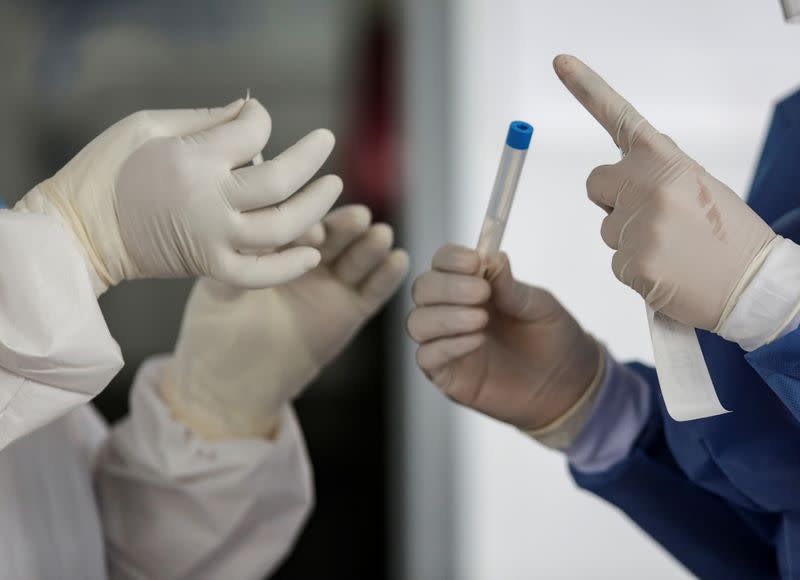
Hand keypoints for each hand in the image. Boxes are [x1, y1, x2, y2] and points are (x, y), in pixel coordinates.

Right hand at [16, 99, 341, 292]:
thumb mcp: (147, 126)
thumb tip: (249, 111)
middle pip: (280, 181)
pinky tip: (312, 254)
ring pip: (281, 227)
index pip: (254, 133)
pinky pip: (258, 274)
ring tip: (333, 187)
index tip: (257, 119)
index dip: (262, 120)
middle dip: (310, 158)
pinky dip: (287, 267)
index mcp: (193, 160)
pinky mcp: (210, 266)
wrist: (80, 232)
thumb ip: (204, 119)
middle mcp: (210, 202)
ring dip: (314, 207)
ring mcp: (213, 239)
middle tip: (327, 141)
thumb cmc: (107, 170)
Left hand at [162, 205, 408, 439]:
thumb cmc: (214, 333)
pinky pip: (373, 290)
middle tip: (360, 218)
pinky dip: (388, 275)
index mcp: (276, 248)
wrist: (232, 384)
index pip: (297, 228)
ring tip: (380, 236)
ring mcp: (331, 284)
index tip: (312, 232)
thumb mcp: (219, 290)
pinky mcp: (351, 311)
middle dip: (347, 226)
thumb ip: (239, 262)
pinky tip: (398, 260)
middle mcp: (306, 260)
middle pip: (334, 237)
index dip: (307, 226)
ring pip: (357, 259)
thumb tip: (252, 231)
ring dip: (371, 245)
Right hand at [407, 245, 599, 431]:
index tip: (475, 262)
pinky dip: (448, 345)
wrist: (566, 385)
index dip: (451, 258)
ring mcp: (445, 342)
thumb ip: (511, 287)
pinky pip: (427, 356)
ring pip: (416, 322)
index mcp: (470, 285)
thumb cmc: (551, 339)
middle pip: (422, 289)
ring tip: (481, 319)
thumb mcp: (539, 306)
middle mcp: (450, 310)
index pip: (442, 262)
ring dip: (445, 316)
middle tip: (481, 292)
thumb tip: (492, 256)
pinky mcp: (445, 374)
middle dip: (448, 287)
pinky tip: (476, 341)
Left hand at [554, 54, 775, 330]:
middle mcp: (646, 185)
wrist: (755, 285)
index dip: (586, 88)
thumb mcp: (699, 186)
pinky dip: (636, 271)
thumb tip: (623, 174)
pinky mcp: (632, 263)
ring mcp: (637, 225)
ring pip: (605, 229)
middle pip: (595, 184)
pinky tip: (668, 273)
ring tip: (672, 250)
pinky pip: (615, 263)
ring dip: (628, 239)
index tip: (560, 62)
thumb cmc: (727, 235)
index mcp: (666, 160)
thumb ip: (658, 173)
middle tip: (650, 218)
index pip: (619, 117)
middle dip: (611, 199)